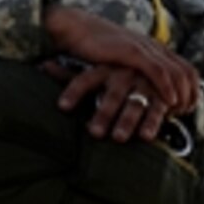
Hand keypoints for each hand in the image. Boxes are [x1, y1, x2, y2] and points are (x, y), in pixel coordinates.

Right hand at [45, 6, 199, 114]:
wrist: (75, 27)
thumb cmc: (92, 45)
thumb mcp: (120, 57)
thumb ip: (133, 67)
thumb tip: (139, 87)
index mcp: (153, 46)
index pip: (186, 68)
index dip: (192, 89)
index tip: (187, 108)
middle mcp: (154, 46)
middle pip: (187, 72)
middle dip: (191, 95)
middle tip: (185, 114)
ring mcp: (145, 47)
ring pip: (177, 73)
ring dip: (182, 95)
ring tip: (179, 112)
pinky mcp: (132, 51)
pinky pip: (158, 72)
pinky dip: (167, 88)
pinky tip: (169, 103)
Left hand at [53, 63, 174, 142]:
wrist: (156, 68)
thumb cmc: (115, 75)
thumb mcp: (95, 71)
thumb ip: (68, 73)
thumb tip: (41, 65)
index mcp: (105, 67)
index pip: (85, 79)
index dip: (73, 92)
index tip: (62, 107)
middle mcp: (124, 74)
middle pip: (112, 95)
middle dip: (104, 113)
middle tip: (93, 133)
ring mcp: (144, 84)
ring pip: (134, 104)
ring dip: (127, 121)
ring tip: (117, 138)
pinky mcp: (162, 95)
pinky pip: (157, 110)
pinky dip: (152, 123)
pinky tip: (146, 137)